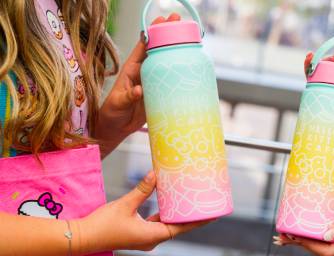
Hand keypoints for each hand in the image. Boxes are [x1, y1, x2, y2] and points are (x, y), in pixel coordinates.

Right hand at [77, 170, 212, 253]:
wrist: (82, 238)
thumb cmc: (103, 224)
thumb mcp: (125, 204)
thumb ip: (142, 190)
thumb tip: (156, 174)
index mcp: (154, 236)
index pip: (182, 227)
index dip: (198, 220)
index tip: (213, 214)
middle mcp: (152, 240)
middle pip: (177, 226)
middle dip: (189, 216)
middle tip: (203, 203)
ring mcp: (145, 238)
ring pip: (165, 225)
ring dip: (175, 215)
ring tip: (188, 201)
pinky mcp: (137, 235)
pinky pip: (155, 224)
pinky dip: (162, 215)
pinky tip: (166, 204)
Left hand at [92, 14, 180, 156]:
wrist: (116, 128)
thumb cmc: (112, 114)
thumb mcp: (117, 104)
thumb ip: (127, 97)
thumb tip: (138, 90)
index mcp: (131, 69)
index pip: (143, 46)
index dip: (152, 32)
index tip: (162, 20)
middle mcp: (143, 73)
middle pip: (157, 50)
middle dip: (167, 34)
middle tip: (179, 21)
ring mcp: (152, 82)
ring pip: (166, 64)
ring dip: (176, 52)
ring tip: (190, 39)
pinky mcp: (160, 94)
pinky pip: (172, 81)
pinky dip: (181, 74)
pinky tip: (192, 67)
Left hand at [277, 181, 333, 255]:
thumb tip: (326, 236)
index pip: (325, 250)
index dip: (307, 245)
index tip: (292, 235)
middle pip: (321, 249)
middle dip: (300, 244)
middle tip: (281, 236)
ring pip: (321, 243)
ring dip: (303, 239)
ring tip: (285, 234)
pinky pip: (326, 235)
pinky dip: (312, 232)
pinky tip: (303, 227)